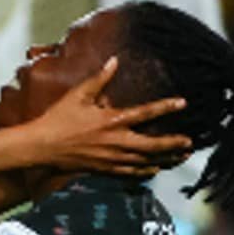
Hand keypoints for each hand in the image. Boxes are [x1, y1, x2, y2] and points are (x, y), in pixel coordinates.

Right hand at [25, 57, 192, 174]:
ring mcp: (112, 158)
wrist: (43, 147)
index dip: (166, 107)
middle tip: (190, 142)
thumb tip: (114, 60)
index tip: (183, 103)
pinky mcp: (105, 169)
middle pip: (153, 146)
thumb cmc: (58, 118)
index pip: (145, 113)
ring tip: (181, 156)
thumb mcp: (78, 94)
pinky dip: (146, 171)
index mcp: (111, 120)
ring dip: (166, 159)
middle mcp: (116, 142)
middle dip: (174, 144)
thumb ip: (99, 78)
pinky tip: (155, 169)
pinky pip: (132, 173)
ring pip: (146, 162)